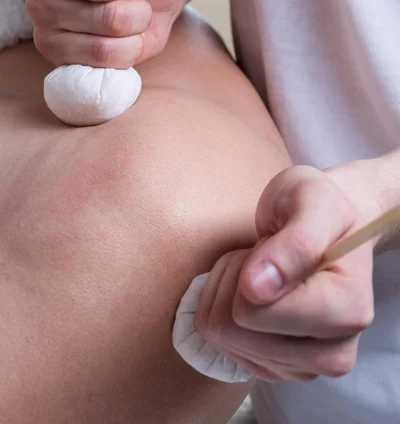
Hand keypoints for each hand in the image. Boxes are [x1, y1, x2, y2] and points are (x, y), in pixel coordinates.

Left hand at [195, 166, 374, 381]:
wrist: (325, 224)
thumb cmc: (319, 206)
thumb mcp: (312, 200)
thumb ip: (295, 242)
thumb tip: (258, 290)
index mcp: (347, 312)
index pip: (254, 313)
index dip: (247, 271)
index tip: (272, 245)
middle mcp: (331, 353)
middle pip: (232, 331)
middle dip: (234, 281)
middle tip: (264, 255)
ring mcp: (301, 367)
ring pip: (221, 338)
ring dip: (228, 291)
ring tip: (262, 268)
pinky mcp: (275, 369)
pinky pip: (219, 344)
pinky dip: (225, 308)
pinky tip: (254, 291)